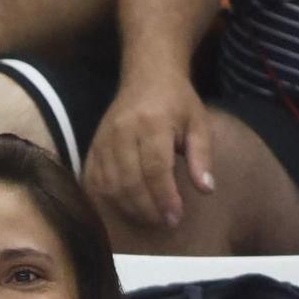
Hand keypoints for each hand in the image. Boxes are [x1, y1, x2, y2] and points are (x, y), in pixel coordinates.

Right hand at [83, 73, 215, 229]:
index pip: (155, 168)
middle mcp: (123, 132)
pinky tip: (123, 209)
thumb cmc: (177, 102)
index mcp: (152, 123)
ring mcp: (103, 141)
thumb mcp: (198, 123)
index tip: (175, 217)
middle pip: (130, 181)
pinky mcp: (92, 148)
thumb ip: (202, 156)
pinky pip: (93, 181)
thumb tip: (206, 189)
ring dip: (128, 208)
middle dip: (147, 208)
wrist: (146, 76)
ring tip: (148, 218)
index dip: (164, 197)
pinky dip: (106, 200)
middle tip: (164, 222)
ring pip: (110, 186)